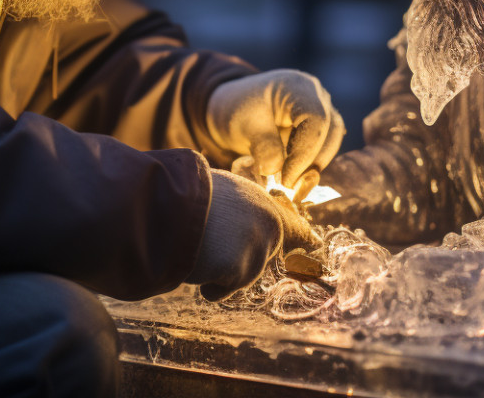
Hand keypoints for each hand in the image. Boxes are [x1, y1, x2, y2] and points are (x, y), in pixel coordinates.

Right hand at [187, 170, 319, 300]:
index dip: (302, 237)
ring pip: (236, 277)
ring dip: (214, 269)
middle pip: (256, 259)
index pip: (292, 225)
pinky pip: (217, 291)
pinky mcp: (241, 271)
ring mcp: (257, 249)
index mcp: (261, 202)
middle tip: (214, 248)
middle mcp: (268, 224)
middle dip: (237, 262)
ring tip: (197, 244)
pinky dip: (203, 283)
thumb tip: (236, 231)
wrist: (167, 202)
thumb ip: (237, 211)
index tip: (317, 244)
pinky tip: (195, 261)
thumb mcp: (217, 193)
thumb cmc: (180, 195)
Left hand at [206, 70, 345, 195]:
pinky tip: (293, 181)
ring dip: (313, 167)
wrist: (234, 109)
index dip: (305, 153)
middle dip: (311, 163)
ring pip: (330, 143)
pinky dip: (310, 166)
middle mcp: (316, 96)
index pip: (316, 120)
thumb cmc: (238, 110)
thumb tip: (275, 169)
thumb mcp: (244, 125)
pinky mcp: (319, 129)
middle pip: (330, 132)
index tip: (285, 179)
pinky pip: (322, 149)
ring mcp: (321, 111)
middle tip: (288, 187)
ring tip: (289, 186)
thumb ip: (263, 145)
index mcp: (298, 87)